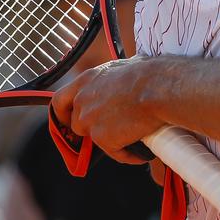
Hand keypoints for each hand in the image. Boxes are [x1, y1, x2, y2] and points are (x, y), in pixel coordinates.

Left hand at [50, 56, 166, 164]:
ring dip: (111, 141)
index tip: (69, 120)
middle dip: (92, 130)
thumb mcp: (128, 65)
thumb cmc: (151, 73)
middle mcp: (83, 100)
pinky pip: (115, 152)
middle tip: (109, 132)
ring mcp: (90, 120)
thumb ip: (119, 75)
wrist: (160, 88)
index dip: (62, 113)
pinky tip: (141, 152)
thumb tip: (133, 69)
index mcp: (87, 80)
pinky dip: (128, 154)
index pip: (60, 100)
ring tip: (133, 140)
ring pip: (95, 139)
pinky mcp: (103, 138)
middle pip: (77, 123)